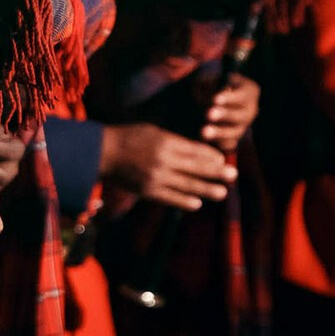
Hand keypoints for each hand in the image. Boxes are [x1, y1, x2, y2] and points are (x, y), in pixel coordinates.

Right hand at [100, 121, 234, 211]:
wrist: (101, 153)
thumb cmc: (128, 138)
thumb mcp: (152, 131)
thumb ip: (174, 141)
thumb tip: (197, 151)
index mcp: (165, 142)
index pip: (195, 150)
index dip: (211, 156)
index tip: (222, 159)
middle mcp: (163, 160)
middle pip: (196, 168)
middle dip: (217, 172)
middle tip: (233, 174)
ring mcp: (156, 177)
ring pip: (187, 185)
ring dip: (207, 190)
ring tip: (222, 193)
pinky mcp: (147, 191)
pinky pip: (171, 198)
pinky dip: (185, 202)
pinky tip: (197, 203)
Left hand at [199, 76, 259, 152]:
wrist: (208, 96)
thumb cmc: (210, 82)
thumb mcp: (209, 77)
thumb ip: (208, 83)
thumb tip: (208, 96)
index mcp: (249, 90)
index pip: (242, 94)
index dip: (229, 97)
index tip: (215, 98)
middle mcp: (250, 109)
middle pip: (241, 115)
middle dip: (225, 115)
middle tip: (209, 114)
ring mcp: (243, 125)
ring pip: (235, 132)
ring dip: (219, 132)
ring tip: (203, 132)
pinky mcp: (233, 137)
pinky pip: (229, 143)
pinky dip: (218, 142)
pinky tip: (205, 141)